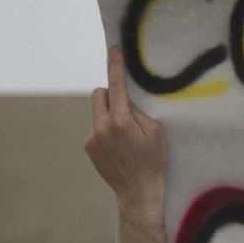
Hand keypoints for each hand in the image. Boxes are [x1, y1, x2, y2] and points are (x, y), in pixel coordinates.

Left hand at [84, 47, 167, 221]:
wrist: (138, 192)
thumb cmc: (152, 161)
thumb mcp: (154, 132)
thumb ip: (137, 110)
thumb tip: (124, 97)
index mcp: (120, 121)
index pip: (116, 85)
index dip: (115, 65)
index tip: (114, 50)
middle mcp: (102, 127)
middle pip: (99, 94)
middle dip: (110, 95)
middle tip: (125, 108)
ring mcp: (92, 137)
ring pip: (97, 112)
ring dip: (109, 115)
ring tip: (124, 135)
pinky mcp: (88, 146)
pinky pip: (96, 127)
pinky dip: (105, 130)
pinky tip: (118, 146)